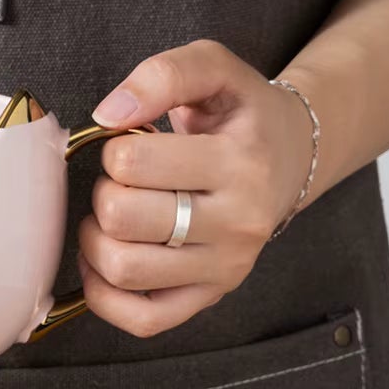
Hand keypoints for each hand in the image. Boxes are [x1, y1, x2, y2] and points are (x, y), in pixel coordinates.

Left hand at [78, 41, 315, 337]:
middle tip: (121, 182)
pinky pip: (142, 320)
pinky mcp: (210, 297)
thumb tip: (108, 114)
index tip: (132, 145)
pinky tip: (105, 261)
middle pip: (122, 218)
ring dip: (95, 240)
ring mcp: (226, 268)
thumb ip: (163, 74)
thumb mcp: (213, 67)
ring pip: (124, 270)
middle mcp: (239, 223)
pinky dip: (104, 297)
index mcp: (239, 162)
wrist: (292, 154)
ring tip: (112, 217)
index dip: (113, 148)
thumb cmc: (241, 113)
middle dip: (104, 192)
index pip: (133, 163)